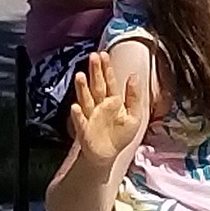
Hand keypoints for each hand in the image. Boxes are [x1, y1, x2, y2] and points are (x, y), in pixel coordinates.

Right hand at [68, 52, 145, 166]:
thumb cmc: (119, 136)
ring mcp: (90, 116)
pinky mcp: (84, 129)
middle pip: (96, 86)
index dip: (106, 69)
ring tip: (80, 75)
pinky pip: (80, 121)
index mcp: (112, 101)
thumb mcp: (134, 116)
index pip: (109, 82)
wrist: (107, 155)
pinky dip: (77, 114)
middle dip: (94, 72)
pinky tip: (75, 107)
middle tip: (92, 57)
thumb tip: (134, 76)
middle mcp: (99, 106)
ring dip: (82, 88)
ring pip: (86, 99)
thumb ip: (134, 97)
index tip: (103, 55)